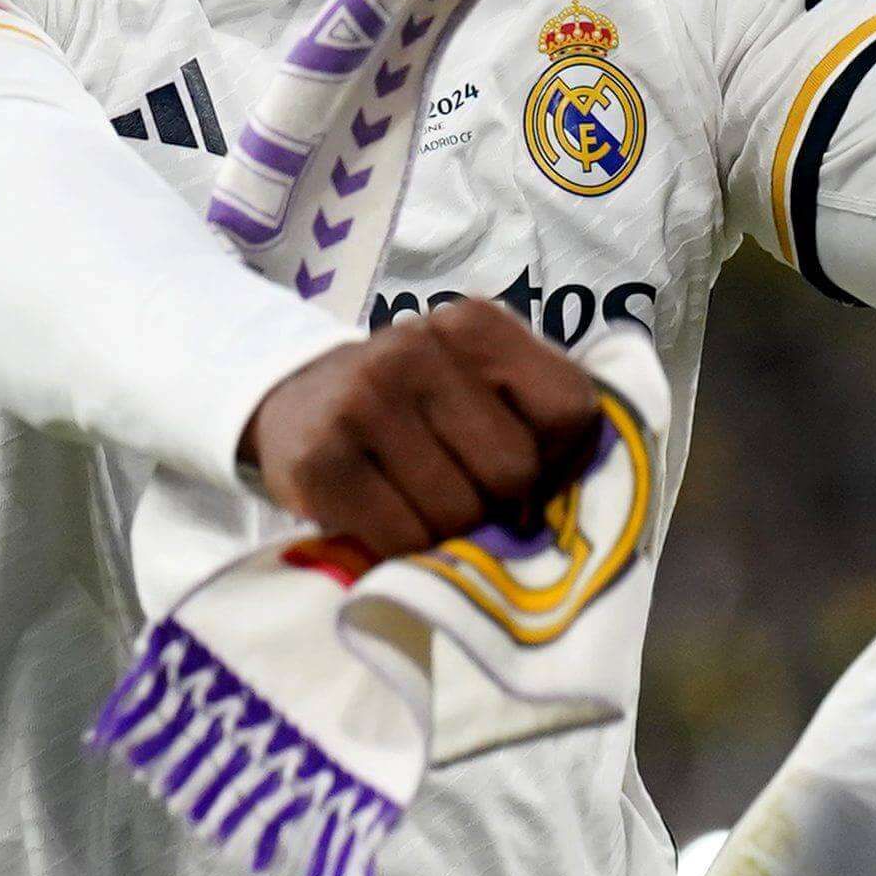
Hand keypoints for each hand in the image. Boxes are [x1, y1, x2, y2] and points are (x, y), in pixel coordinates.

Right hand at [241, 300, 610, 561]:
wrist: (293, 401)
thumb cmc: (411, 406)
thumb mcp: (475, 381)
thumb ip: (535, 416)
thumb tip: (583, 501)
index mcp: (473, 324)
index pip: (569, 409)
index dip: (558, 459)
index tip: (526, 469)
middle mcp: (416, 348)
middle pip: (514, 471)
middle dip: (500, 505)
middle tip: (466, 497)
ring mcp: (363, 401)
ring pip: (459, 514)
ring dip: (449, 535)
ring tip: (421, 509)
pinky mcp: (321, 461)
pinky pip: (401, 540)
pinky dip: (404, 552)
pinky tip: (384, 523)